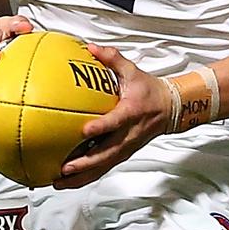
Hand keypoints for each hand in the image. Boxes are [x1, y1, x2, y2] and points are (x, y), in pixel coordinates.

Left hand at [52, 44, 171, 189]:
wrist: (169, 109)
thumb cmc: (148, 90)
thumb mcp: (133, 70)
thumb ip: (112, 59)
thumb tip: (92, 48)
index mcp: (131, 112)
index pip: (116, 122)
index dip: (102, 127)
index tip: (85, 131)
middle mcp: (128, 134)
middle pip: (107, 153)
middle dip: (85, 163)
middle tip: (65, 167)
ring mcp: (126, 147)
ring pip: (103, 166)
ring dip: (82, 176)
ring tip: (59, 182)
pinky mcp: (123, 154)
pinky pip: (104, 168)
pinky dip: (86, 177)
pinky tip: (68, 181)